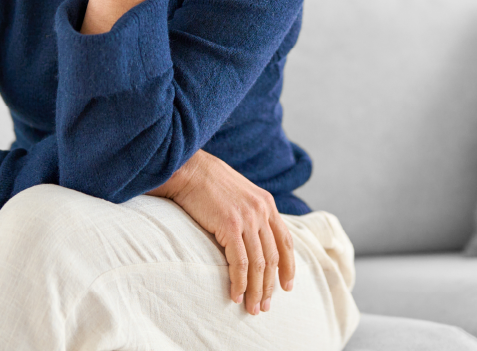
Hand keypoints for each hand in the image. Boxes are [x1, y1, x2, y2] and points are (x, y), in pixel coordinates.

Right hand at [147, 150, 295, 314]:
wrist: (188, 168)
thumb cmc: (207, 182)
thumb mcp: (239, 193)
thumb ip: (250, 212)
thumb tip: (252, 237)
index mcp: (266, 204)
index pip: (286, 241)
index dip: (288, 267)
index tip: (287, 287)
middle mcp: (262, 211)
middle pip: (273, 258)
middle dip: (270, 286)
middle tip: (265, 307)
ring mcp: (247, 218)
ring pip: (258, 264)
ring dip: (256, 291)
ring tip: (252, 308)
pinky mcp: (230, 225)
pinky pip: (240, 263)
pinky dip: (240, 283)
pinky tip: (236, 295)